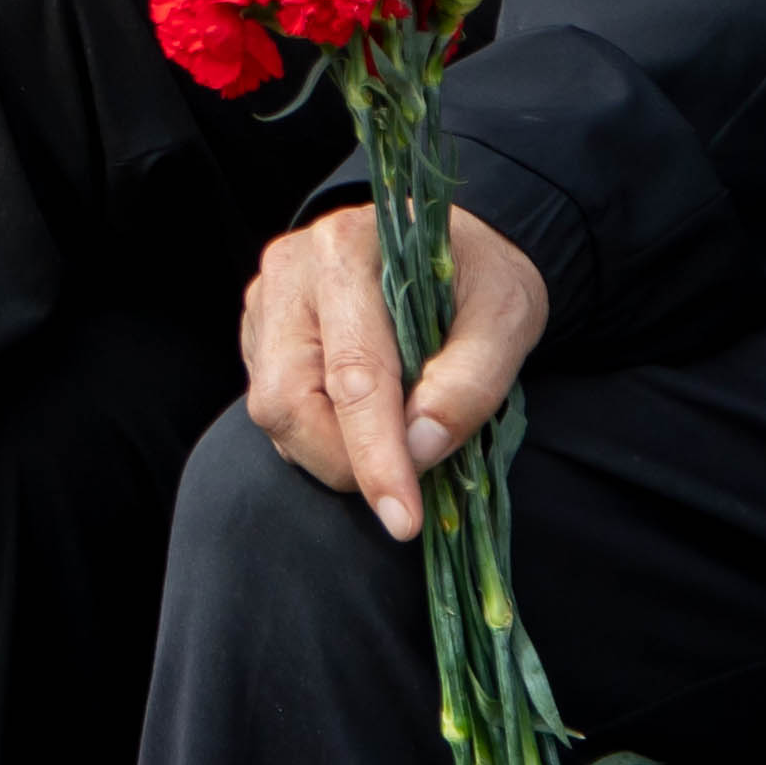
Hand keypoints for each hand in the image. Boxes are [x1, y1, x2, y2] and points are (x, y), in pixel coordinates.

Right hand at [242, 199, 552, 540]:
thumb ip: (470, 381)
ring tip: (391, 439)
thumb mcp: (507, 317)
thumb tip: (419, 447)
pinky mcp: (258, 330)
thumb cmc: (479, 278)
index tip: (403, 519)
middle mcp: (291, 271)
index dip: (376, 456)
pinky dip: (319, 434)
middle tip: (404, 484)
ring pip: (272, 410)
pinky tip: (362, 418)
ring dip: (331, 451)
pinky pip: (272, 406)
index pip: (353, 375)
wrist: (450, 245)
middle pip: (287, 399)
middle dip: (344, 461)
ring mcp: (265, 301)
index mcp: (348, 251)